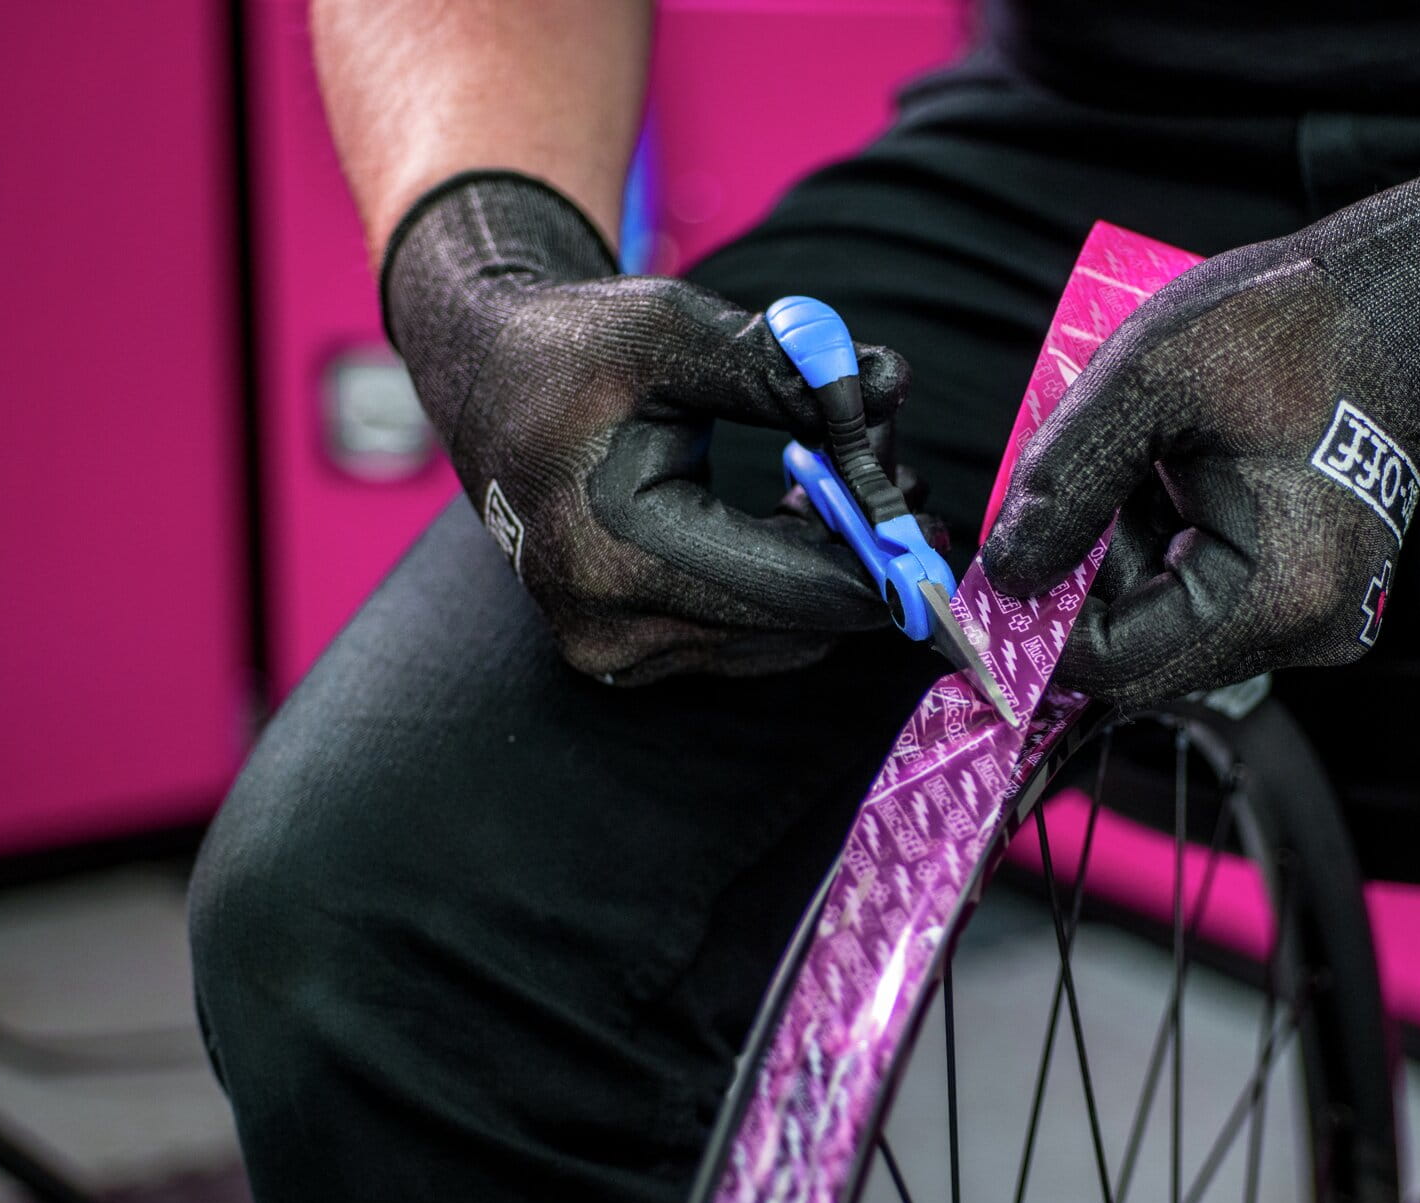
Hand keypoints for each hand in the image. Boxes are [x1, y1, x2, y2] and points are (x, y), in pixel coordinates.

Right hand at [384, 171, 912, 682]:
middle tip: (900, 471)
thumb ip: (783, 367)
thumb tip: (884, 386)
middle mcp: (611, 623)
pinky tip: (809, 514)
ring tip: (850, 477)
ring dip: (835, 569)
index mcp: (616, 549)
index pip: (799, 586)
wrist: (489, 382)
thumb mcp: (675, 329)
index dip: (880, 552)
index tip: (931, 506)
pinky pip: (751, 638)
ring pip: (785, 637)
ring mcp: (617, 653)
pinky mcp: (630, 656)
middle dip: (863, 551)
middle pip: (802, 619)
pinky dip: (794, 584)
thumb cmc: (573, 348)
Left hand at [984, 118, 1419, 704]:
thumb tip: (1005, 572)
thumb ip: (1066, 481)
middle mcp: (1310, 631)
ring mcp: (1317, 619)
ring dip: (1119, 562)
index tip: (995, 566)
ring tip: (1134, 465)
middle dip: (1082, 586)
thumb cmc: (1291, 325)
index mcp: (1278, 592)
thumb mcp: (1149, 379)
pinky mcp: (1309, 596)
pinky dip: (1161, 551)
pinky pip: (1203, 602)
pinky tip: (1168, 479)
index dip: (1041, 627)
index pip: (1118, 667)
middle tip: (1062, 498)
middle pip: (1142, 656)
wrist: (1400, 302)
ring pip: (1166, 628)